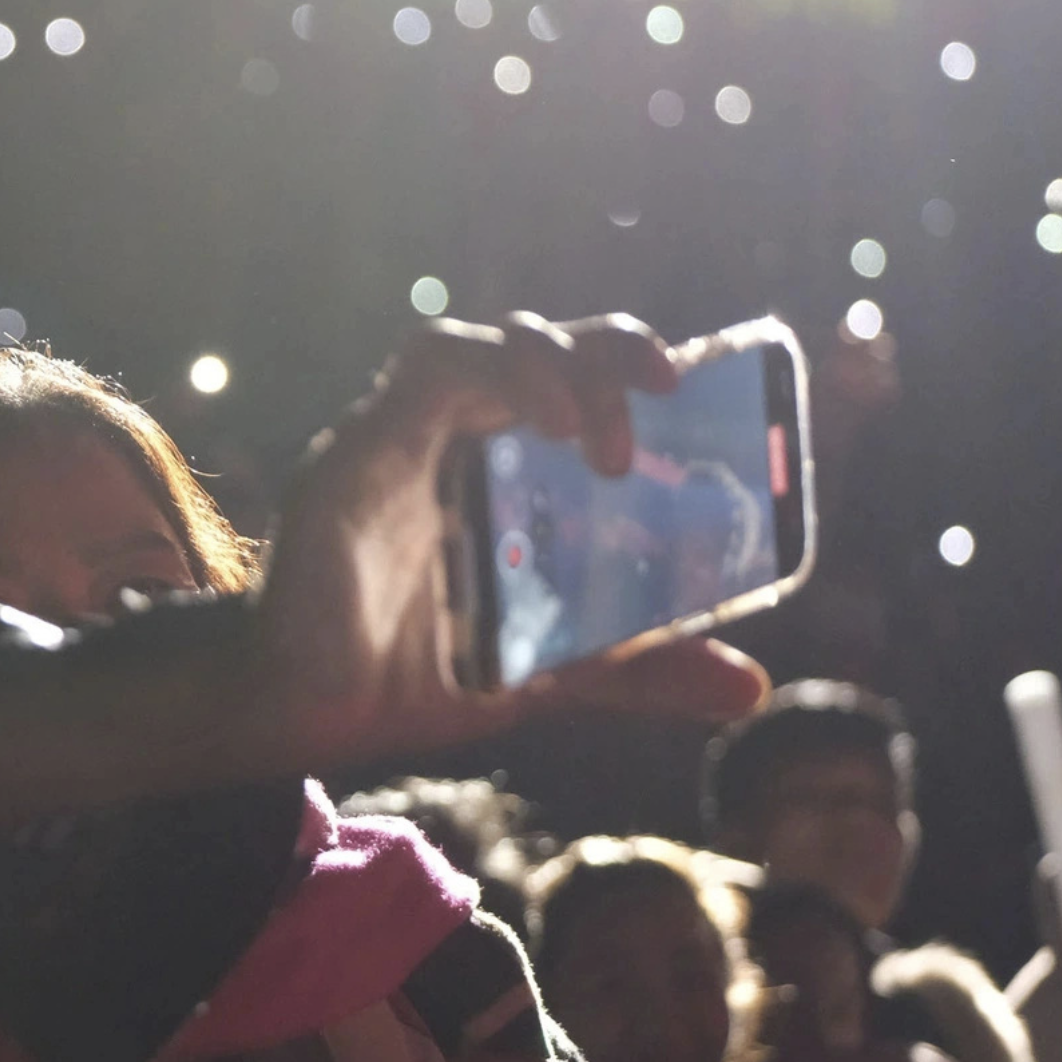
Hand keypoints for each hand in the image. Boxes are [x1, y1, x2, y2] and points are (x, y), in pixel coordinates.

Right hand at [249, 313, 769, 769]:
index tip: (685, 389)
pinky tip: (541, 421)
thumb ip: (641, 667)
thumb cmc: (416, 674)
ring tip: (599, 433)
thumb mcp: (554, 669)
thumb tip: (748, 686)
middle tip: (661, 396)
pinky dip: (492, 373)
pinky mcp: (358, 451)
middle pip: (527, 342)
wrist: (314, 719)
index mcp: (492, 472)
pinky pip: (426, 368)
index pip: (563, 380)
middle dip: (602, 350)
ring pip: (477, 341)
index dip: (622, 363)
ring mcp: (397, 437)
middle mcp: (445, 440)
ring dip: (553, 360)